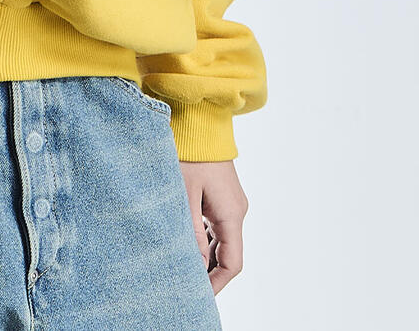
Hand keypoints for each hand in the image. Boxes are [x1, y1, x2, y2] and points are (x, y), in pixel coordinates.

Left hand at [178, 160, 248, 294]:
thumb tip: (197, 264)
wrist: (199, 121)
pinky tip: (185, 239)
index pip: (231, 263)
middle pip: (228, 253)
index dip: (216, 284)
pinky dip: (204, 236)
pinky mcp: (223, 194)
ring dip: (205, 253)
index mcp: (231, 214)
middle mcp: (237, 210)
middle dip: (209, 271)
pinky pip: (217, 223)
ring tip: (181, 263)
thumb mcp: (185, 195)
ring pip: (222, 239)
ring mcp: (231, 201)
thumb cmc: (190, 154)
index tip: (198, 295)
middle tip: (186, 282)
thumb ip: (192, 232)